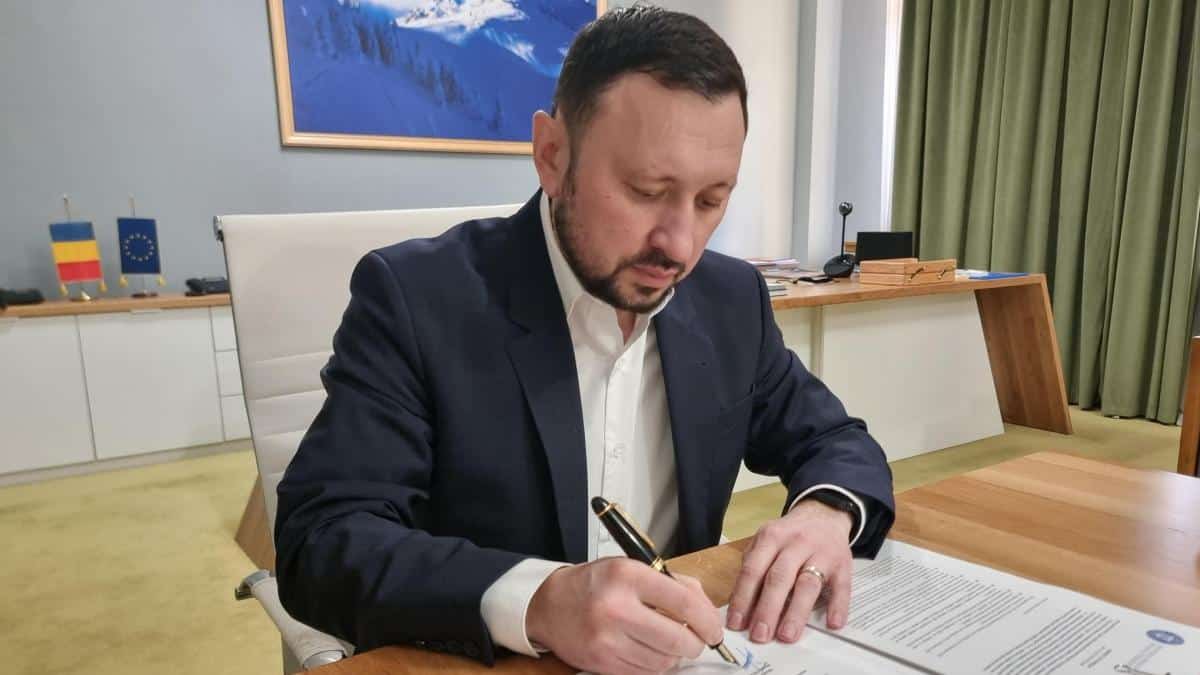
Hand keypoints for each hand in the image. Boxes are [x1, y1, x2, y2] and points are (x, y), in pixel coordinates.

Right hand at [526, 558, 721, 673]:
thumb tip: (706, 610)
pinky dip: (654, 666)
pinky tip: (647, 652)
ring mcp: (607, 639)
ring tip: (666, 643)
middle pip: (678, 639)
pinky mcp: (602, 663)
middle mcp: (617, 608)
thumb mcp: (632, 568)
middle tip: (695, 640)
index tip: (714, 629)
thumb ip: (672, 584)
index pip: (684, 602)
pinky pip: (645, 674)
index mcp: (628, 576)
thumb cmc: (596, 584)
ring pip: (664, 662)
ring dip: (673, 656)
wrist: (550, 605)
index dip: (708, 620)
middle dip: (695, 644)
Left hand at [726, 499, 853, 643]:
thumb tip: (741, 605)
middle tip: (760, 635)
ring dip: (797, 612)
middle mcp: (796, 543)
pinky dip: (838, 606)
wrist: (825, 514)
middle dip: (767, 609)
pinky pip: (842, 587)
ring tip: (786, 636)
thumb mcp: (767, 540)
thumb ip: (754, 566)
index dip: (743, 598)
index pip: (754, 570)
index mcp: (771, 537)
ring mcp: (822, 553)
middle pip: (779, 578)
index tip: (736, 623)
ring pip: (808, 584)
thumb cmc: (790, 535)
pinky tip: (832, 624)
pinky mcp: (843, 564)